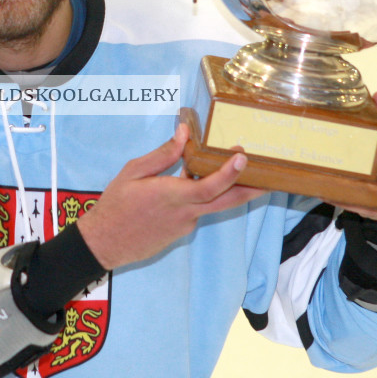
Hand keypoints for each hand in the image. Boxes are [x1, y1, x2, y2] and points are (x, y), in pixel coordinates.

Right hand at [77, 123, 264, 269]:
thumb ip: (163, 154)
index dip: (229, 174)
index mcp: (171, 196)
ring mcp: (185, 225)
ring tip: (234, 168)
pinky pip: (198, 211)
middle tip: (272, 177)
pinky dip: (202, 197)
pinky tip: (193, 183)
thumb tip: (184, 134)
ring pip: (212, 206)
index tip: (243, 158)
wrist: (104, 244)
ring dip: (225, 189)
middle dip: (251, 189)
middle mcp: (184, 213)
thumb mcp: (133, 172)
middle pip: (226, 202)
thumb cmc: (115, 205)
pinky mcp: (182, 232)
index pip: (208, 187)